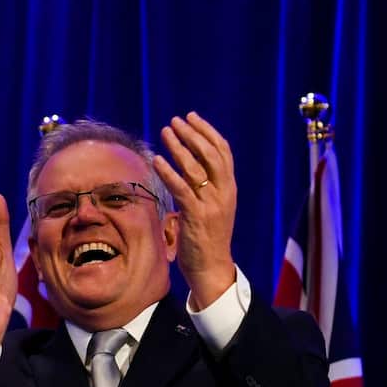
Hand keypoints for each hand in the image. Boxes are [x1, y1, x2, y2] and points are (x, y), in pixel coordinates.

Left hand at [153, 112, 237, 308]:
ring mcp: (211, 204)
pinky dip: (169, 172)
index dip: (207, 132)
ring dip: (179, 147)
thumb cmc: (206, 239)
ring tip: (165, 132)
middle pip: (211, 154)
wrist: (212, 268)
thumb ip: (203, 188)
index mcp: (229, 189)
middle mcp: (223, 193)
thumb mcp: (210, 208)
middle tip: (176, 120)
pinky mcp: (196, 216)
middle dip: (193, 134)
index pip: (223, 152)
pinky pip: (182, 189)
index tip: (192, 117)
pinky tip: (157, 160)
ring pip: (196, 168)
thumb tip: (187, 166)